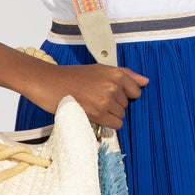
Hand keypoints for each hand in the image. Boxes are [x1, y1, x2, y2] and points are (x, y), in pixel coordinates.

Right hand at [29, 61, 149, 130]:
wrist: (49, 83)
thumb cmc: (71, 77)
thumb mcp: (99, 69)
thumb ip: (125, 75)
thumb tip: (145, 81)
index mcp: (115, 73)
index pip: (135, 91)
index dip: (123, 95)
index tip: (110, 94)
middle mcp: (113, 86)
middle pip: (126, 105)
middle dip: (113, 104)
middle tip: (94, 97)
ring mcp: (106, 100)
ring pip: (121, 115)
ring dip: (108, 114)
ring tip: (91, 105)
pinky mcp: (98, 113)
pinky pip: (115, 125)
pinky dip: (106, 123)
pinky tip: (93, 114)